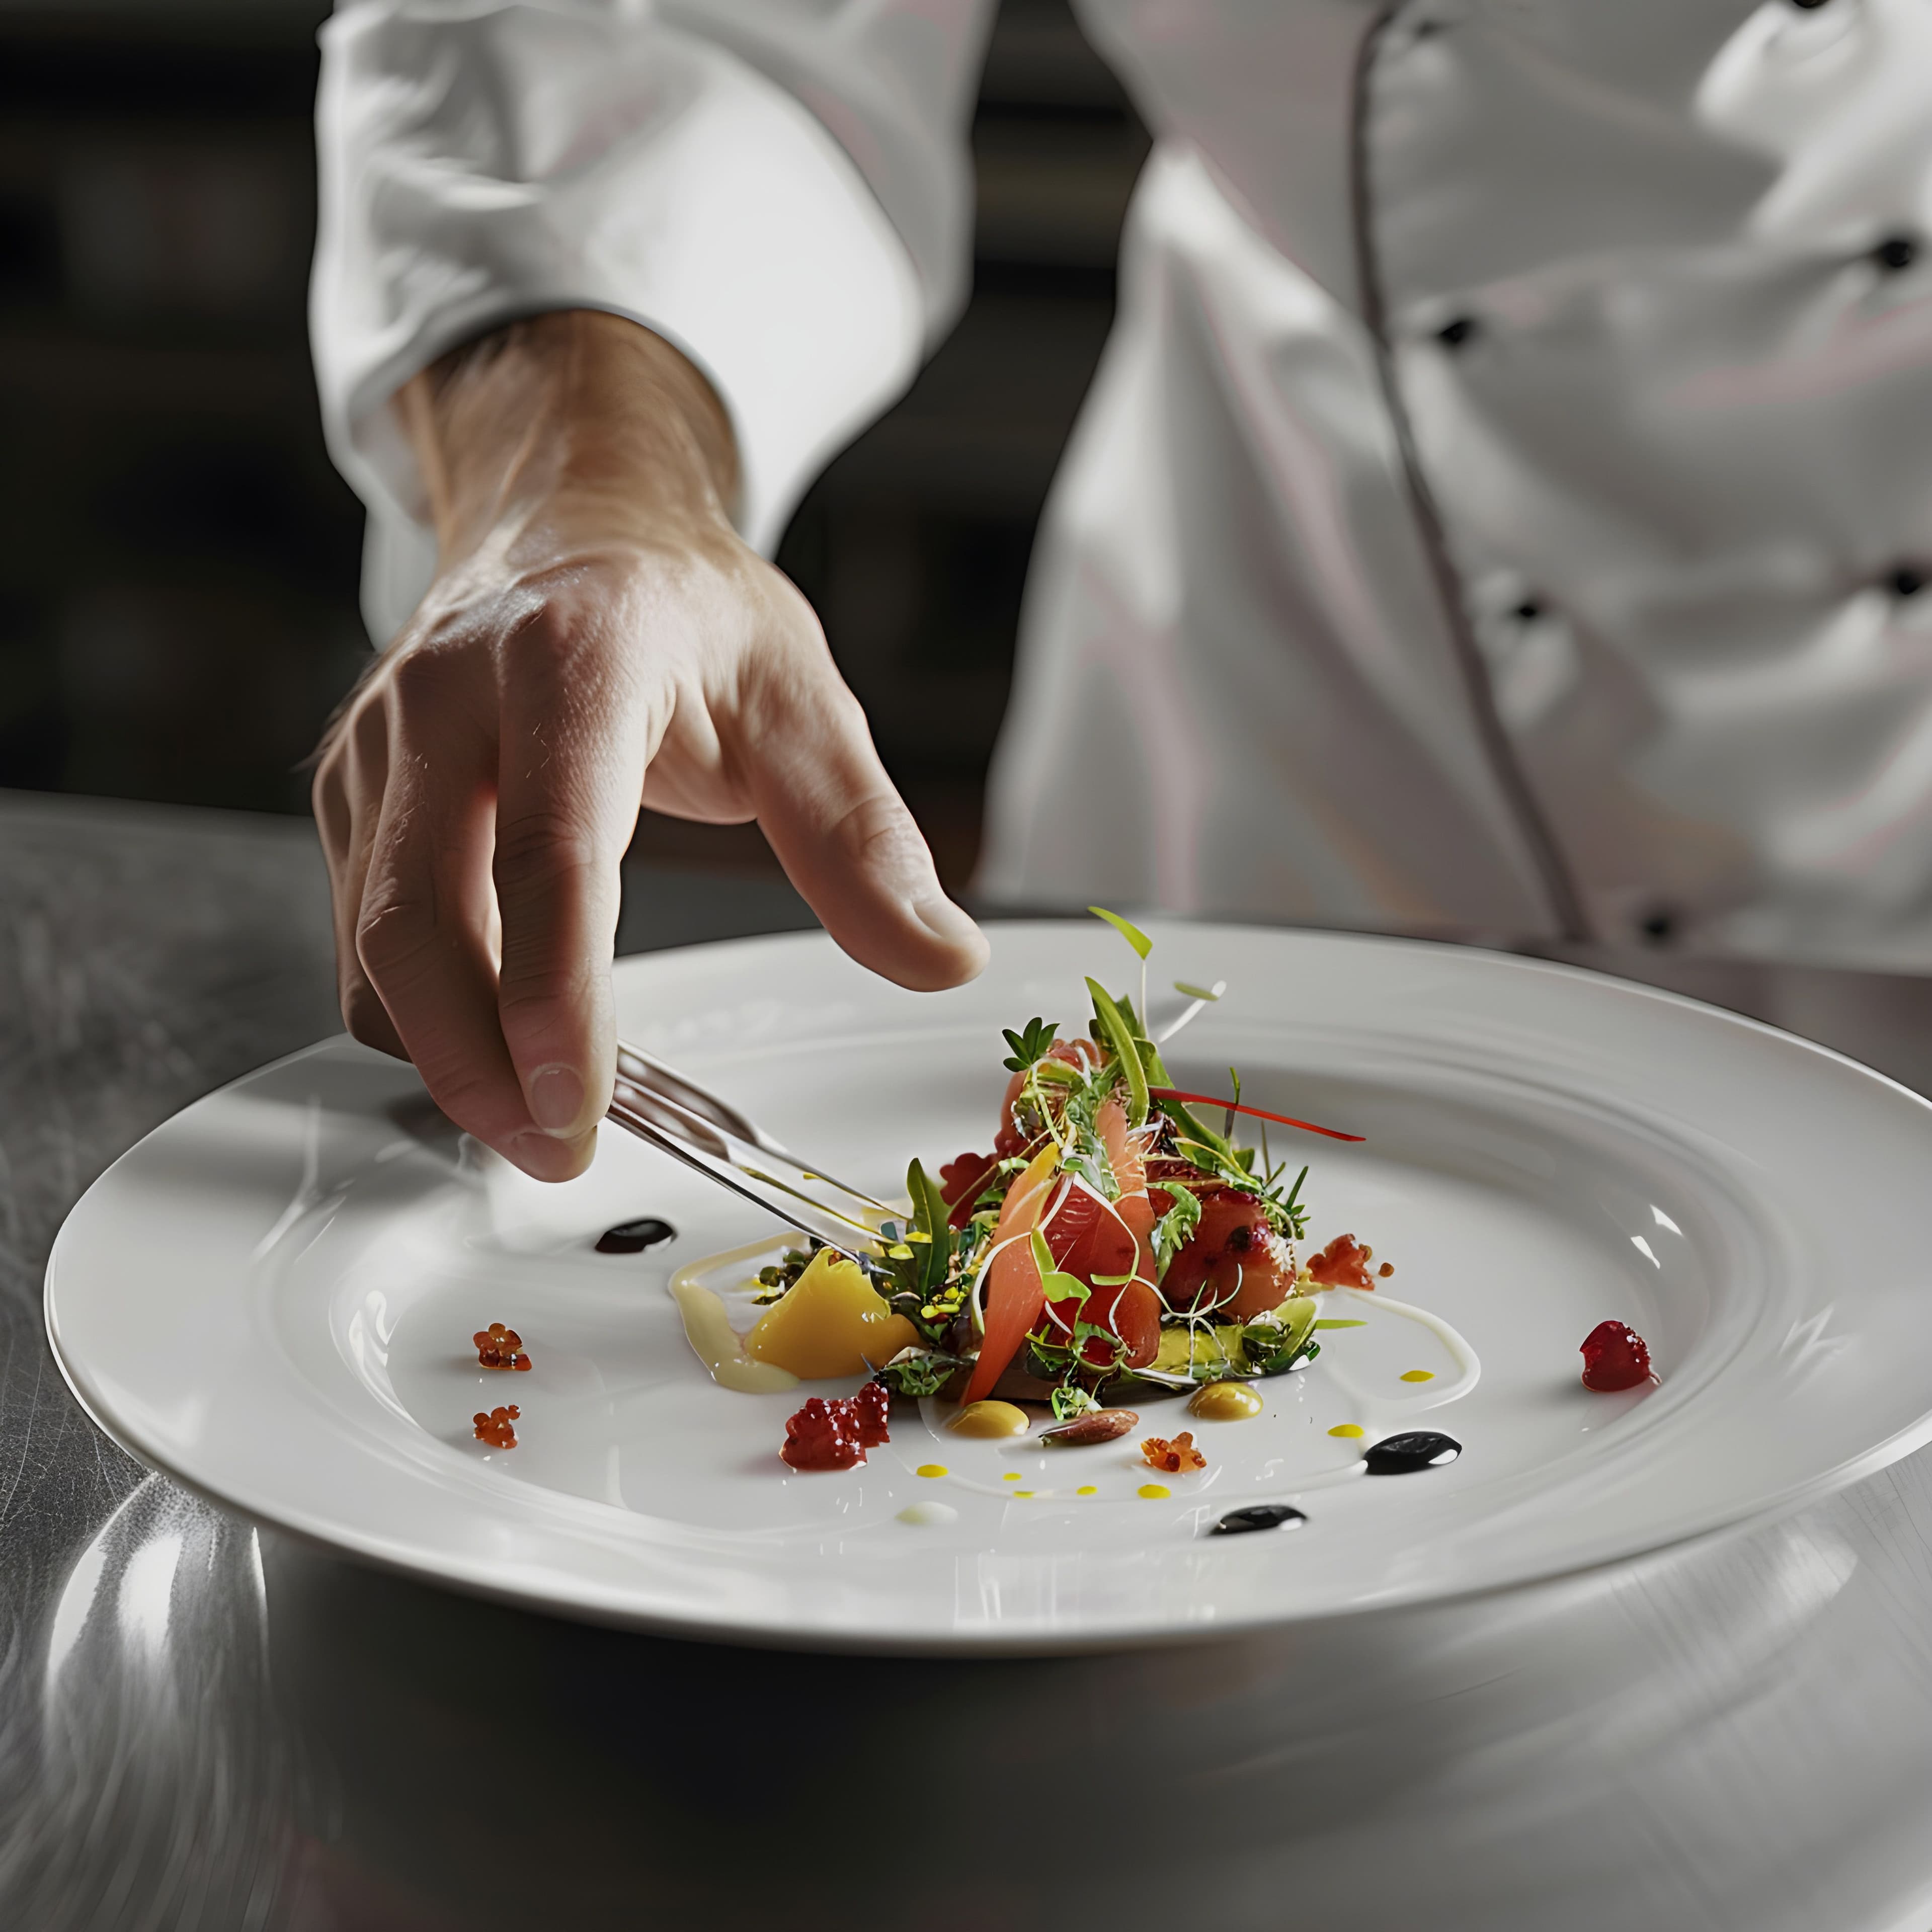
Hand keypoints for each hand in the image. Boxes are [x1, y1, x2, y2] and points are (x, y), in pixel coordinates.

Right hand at [312, 311, 985, 1180]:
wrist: (576, 523)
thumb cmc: (689, 616)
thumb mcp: (805, 705)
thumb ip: (866, 843)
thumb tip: (942, 960)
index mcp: (573, 659)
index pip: (549, 849)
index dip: (556, 990)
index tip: (577, 1104)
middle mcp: (448, 695)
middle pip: (422, 915)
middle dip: (478, 1061)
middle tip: (558, 1151)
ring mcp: (382, 747)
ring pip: (375, 941)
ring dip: (444, 1053)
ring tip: (540, 1121)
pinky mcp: (355, 794)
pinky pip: (365, 934)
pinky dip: (423, 1013)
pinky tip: (495, 1049)